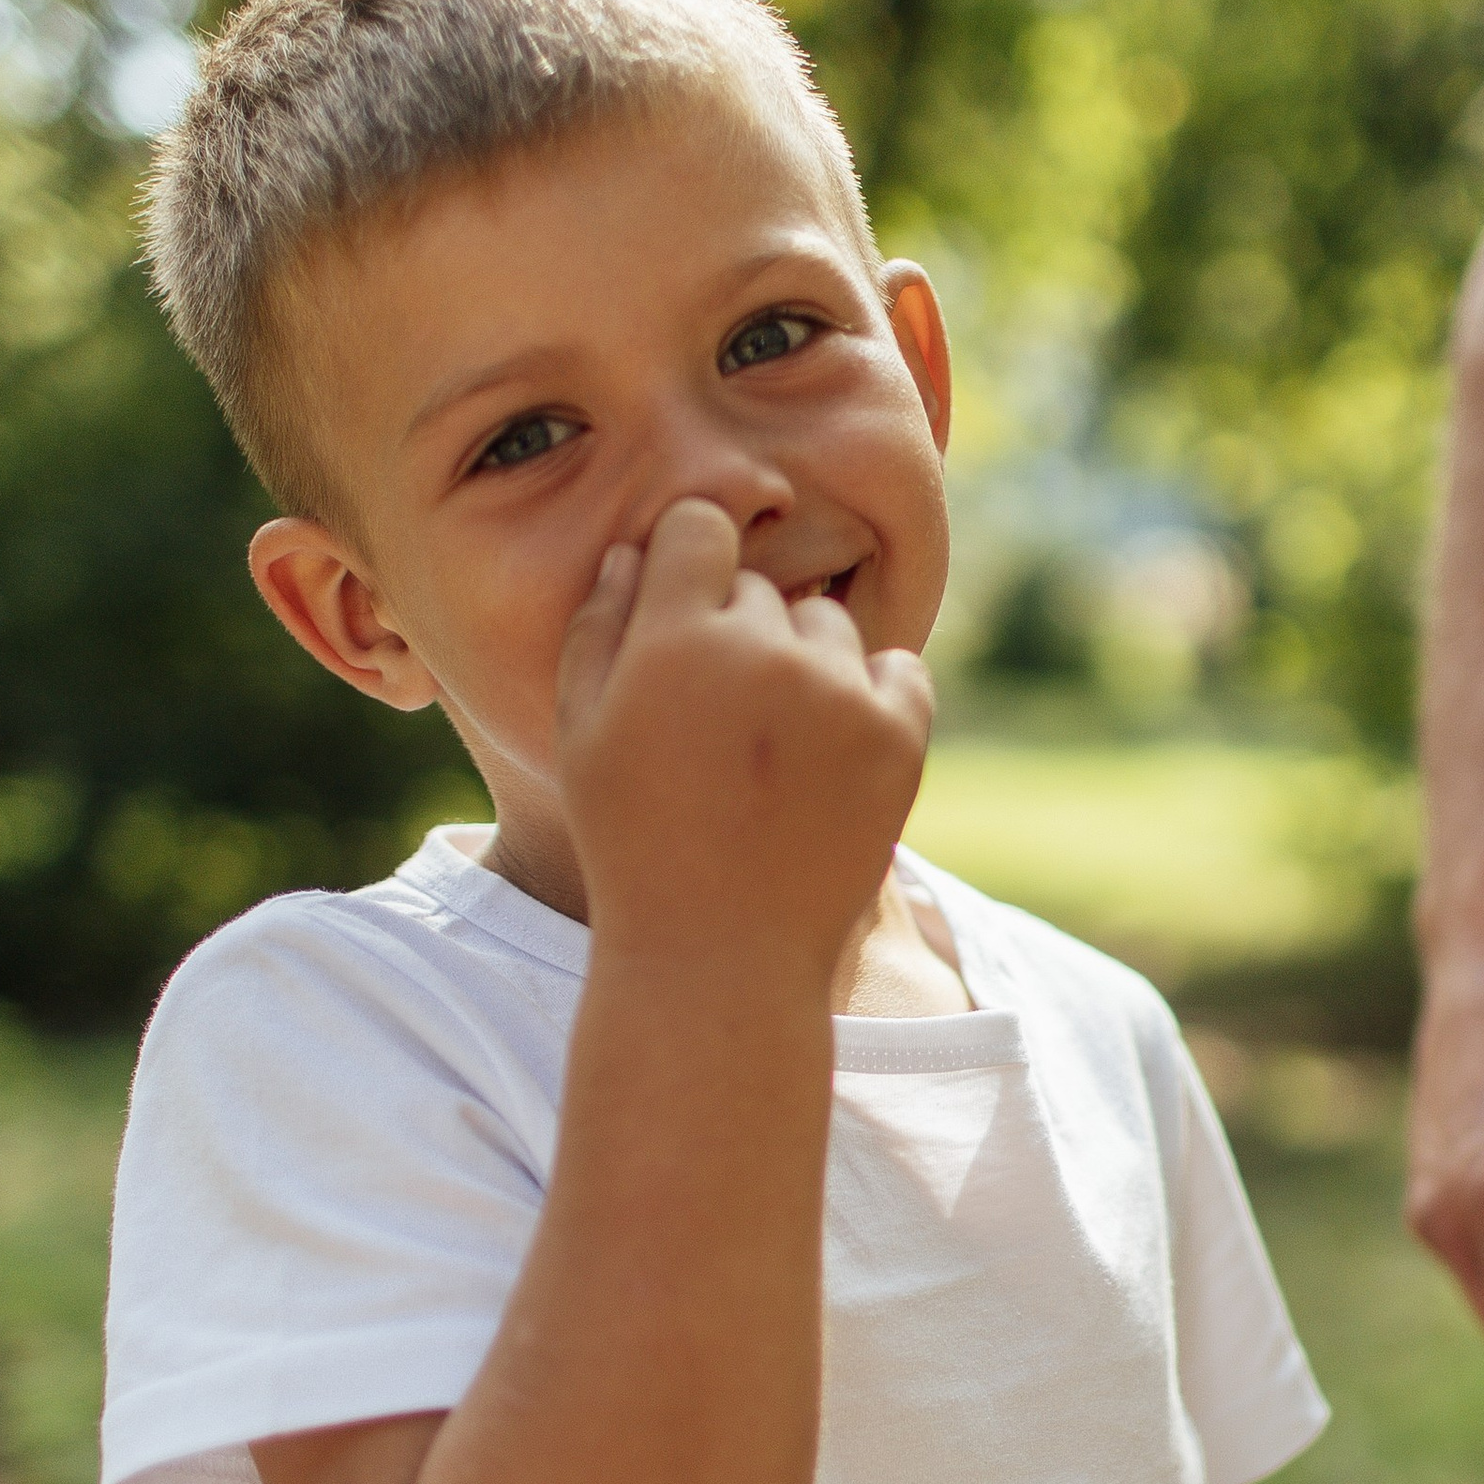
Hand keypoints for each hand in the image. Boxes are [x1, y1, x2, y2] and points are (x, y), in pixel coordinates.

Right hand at [555, 501, 933, 986]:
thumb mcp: (582, 739)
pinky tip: (829, 759)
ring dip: (808, 666)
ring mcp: (840, 693)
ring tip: (774, 753)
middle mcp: (765, 652)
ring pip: (831, 626)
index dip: (691, 565)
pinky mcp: (901, 735)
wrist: (722, 958)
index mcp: (675, 639)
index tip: (686, 616)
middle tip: (721, 724)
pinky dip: (874, 700)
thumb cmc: (635, 845)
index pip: (701, 525)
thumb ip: (597, 631)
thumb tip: (629, 552)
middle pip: (765, 586)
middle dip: (742, 633)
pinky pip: (898, 670)